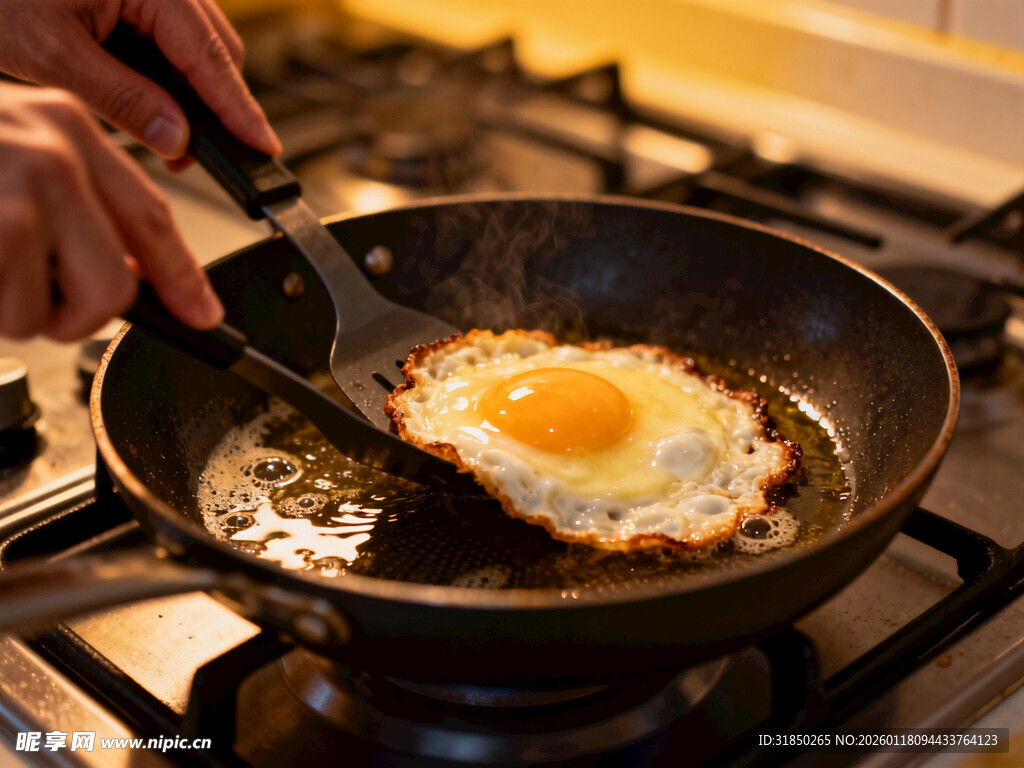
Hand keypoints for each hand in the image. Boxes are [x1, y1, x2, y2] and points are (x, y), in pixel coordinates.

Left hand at [0, 0, 279, 158]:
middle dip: (214, 106)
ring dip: (187, 92)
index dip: (239, 110)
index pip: (210, 58)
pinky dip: (163, 72)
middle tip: (195, 156)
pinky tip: (145, 100)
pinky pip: (165, 34)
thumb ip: (123, 98)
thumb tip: (175, 137)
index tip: (263, 147)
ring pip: (192, 45)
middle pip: (213, 50)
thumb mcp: (51, 51)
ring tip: (163, 136)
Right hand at [0, 83, 222, 340]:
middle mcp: (52, 157)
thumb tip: (129, 272)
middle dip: (76, 313)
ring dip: (15, 311)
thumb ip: (74, 202)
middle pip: (115, 287)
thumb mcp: (13, 151)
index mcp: (67, 127)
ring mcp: (15, 197)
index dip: (182, 277)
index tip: (205, 316)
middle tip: (32, 296)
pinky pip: (10, 315)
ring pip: (53, 313)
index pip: (151, 218)